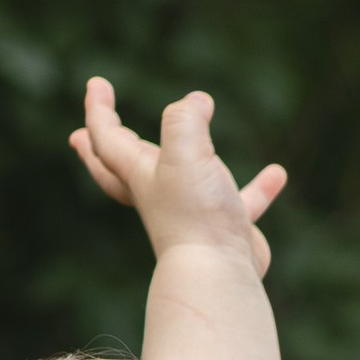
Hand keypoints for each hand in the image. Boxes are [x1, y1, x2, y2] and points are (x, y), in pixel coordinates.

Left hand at [71, 78, 287, 273]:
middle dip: (102, 150)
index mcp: (141, 175)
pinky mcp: (228, 231)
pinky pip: (243, 203)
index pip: (107, 138)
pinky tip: (276, 174)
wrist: (221, 275)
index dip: (98, 110)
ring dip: (187, 162)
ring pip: (183, 184)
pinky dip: (257, 189)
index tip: (98, 84)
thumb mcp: (184, 152)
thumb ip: (185, 119)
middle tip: (82, 136)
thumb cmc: (196, 215)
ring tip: (193, 145)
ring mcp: (193, 215)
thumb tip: (198, 102)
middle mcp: (161, 196)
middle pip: (121, 169)